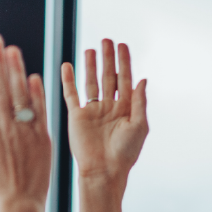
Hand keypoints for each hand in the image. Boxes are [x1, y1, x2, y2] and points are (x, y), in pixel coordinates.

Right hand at [0, 34, 50, 211]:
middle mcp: (6, 127)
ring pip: (20, 95)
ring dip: (16, 70)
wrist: (20, 205)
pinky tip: (33, 76)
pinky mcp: (43, 138)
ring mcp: (25, 131)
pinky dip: (37, 94)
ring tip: (12, 49)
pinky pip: (39, 112)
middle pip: (0, 88)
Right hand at [60, 39, 147, 189]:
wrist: (103, 171)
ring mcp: (92, 111)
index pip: (125, 80)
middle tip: (106, 39)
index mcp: (125, 109)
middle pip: (108, 77)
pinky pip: (71, 95)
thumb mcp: (139, 126)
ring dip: (90, 66)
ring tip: (90, 49)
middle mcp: (109, 108)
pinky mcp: (77, 116)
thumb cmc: (124, 154)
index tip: (123, 45)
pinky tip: (68, 66)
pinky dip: (69, 80)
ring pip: (90, 82)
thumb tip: (143, 79)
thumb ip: (140, 102)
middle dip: (108, 59)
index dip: (124, 62)